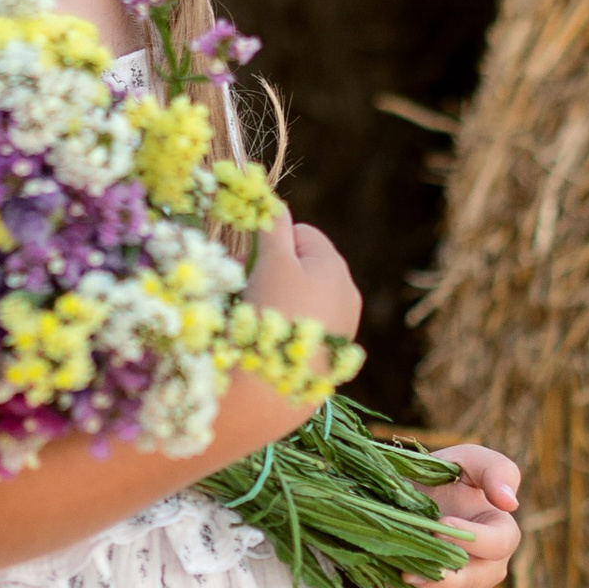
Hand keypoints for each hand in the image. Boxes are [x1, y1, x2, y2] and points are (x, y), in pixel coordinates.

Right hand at [246, 214, 361, 340]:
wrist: (282, 381)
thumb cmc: (277, 312)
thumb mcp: (272, 262)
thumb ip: (275, 229)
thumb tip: (277, 206)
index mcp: (334, 264)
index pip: (302, 234)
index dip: (272, 244)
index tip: (247, 265)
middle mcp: (346, 290)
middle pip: (303, 266)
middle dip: (271, 272)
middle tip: (242, 289)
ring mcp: (344, 321)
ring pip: (305, 295)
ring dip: (279, 298)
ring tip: (256, 317)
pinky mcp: (336, 349)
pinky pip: (309, 322)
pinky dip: (290, 323)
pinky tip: (274, 338)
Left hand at [405, 441, 521, 587]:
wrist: (399, 505)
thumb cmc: (437, 479)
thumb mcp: (465, 460)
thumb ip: (494, 469)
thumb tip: (511, 501)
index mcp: (501, 533)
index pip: (502, 544)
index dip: (473, 539)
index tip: (439, 525)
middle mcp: (488, 569)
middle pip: (476, 582)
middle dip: (443, 577)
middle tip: (409, 566)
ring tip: (392, 575)